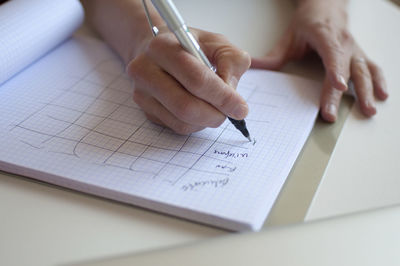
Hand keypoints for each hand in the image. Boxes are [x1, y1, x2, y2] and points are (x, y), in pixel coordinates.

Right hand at [127, 27, 249, 133]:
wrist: (159, 52)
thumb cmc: (191, 47)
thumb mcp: (217, 43)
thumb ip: (231, 62)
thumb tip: (231, 94)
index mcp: (162, 47)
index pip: (196, 79)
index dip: (222, 97)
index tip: (241, 108)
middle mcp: (145, 70)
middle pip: (185, 105)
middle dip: (215, 114)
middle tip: (230, 113)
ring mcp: (141, 93)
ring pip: (181, 121)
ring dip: (206, 121)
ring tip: (216, 109)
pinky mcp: (145, 110)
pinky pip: (176, 126)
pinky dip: (196, 124)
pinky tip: (201, 110)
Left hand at [251, 0, 387, 121]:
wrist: (327, 6)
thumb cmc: (309, 21)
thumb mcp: (290, 36)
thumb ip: (274, 55)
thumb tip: (253, 67)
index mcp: (326, 36)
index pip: (332, 54)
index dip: (335, 70)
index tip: (338, 86)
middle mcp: (344, 43)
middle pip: (345, 69)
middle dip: (339, 94)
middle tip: (332, 115)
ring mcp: (354, 49)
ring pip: (364, 70)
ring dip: (367, 91)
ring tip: (368, 110)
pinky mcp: (360, 55)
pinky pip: (373, 67)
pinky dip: (379, 81)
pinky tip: (382, 95)